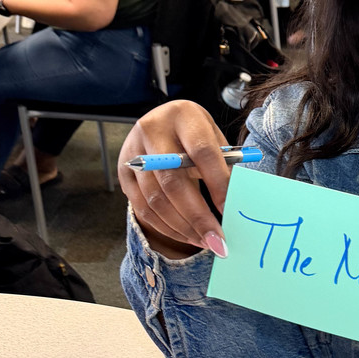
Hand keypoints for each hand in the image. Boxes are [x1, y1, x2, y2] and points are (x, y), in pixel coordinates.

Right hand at [118, 100, 232, 258]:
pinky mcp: (122, 172)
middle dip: (198, 217)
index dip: (217, 184)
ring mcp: (133, 152)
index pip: (202, 153)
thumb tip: (235, 204)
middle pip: (174, 182)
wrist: (162, 121)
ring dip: (183, 227)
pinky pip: (142, 207)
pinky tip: (186, 235)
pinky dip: (166, 227)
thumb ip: (223, 164)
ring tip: (205, 241)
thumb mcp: (214, 137)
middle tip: (218, 240)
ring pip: (156, 199)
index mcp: (184, 116)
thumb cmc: (196, 134)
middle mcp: (152, 131)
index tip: (230, 211)